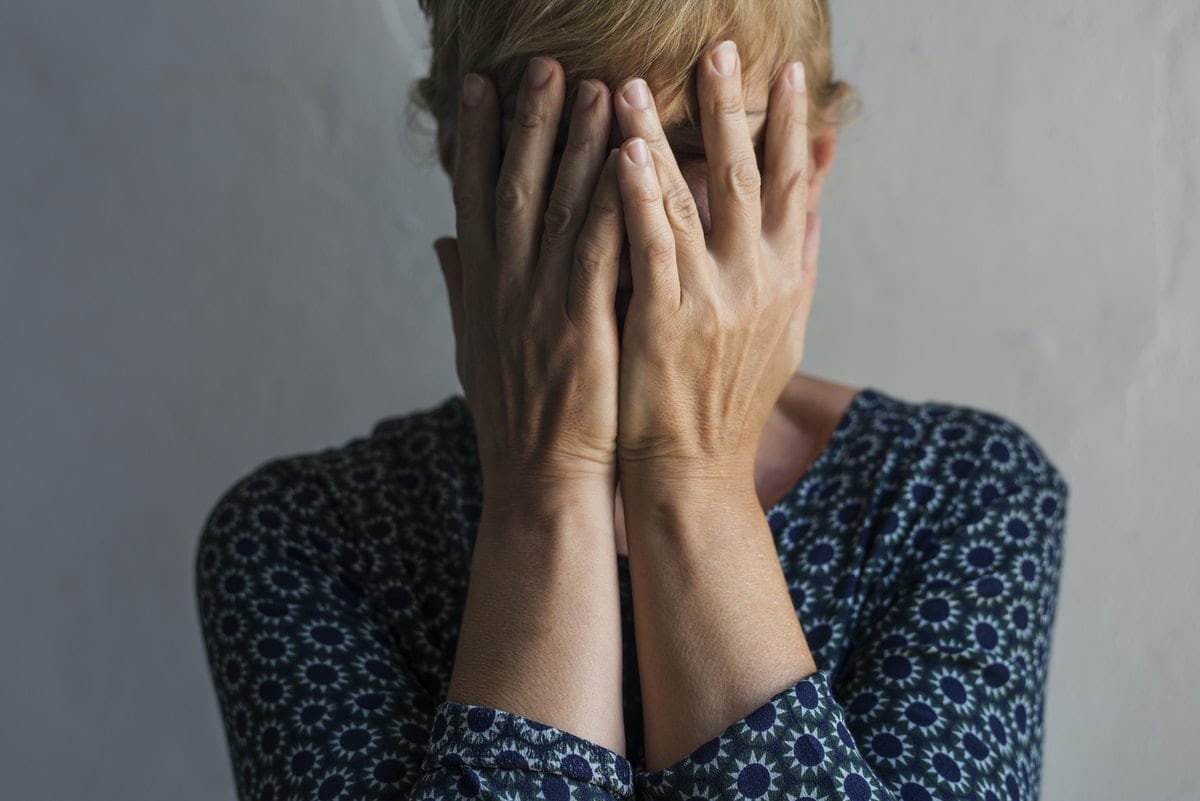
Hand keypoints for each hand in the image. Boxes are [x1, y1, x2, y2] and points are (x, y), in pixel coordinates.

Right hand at [434, 57, 627, 503]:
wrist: (540, 482)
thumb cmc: (514, 419)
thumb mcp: (472, 350)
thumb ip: (460, 289)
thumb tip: (442, 242)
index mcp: (480, 290)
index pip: (473, 199)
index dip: (474, 139)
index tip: (479, 87)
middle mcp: (504, 288)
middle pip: (513, 188)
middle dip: (527, 122)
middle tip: (542, 64)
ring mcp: (541, 305)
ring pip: (558, 208)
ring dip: (575, 144)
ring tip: (594, 86)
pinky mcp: (582, 326)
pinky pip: (600, 250)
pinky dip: (612, 200)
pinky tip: (629, 158)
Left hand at [611, 41, 821, 483]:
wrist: (698, 471)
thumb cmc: (730, 400)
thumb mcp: (785, 331)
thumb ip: (801, 263)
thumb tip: (814, 208)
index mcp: (786, 278)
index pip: (794, 186)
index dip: (791, 127)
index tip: (790, 73)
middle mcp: (759, 280)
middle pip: (751, 176)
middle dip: (736, 108)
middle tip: (723, 48)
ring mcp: (716, 299)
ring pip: (693, 201)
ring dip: (667, 136)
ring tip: (636, 82)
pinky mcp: (669, 321)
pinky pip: (654, 246)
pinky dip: (641, 196)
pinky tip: (624, 152)